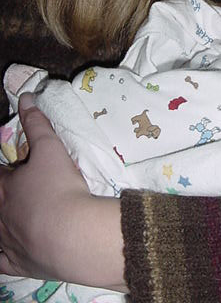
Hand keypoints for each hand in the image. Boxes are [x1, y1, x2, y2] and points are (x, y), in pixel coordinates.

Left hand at [0, 93, 126, 291]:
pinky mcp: (18, 264)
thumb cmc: (59, 188)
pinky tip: (7, 253)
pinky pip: (2, 262)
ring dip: (3, 223)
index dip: (5, 169)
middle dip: (3, 195)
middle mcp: (0, 215)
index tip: (11, 168)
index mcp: (4, 188)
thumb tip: (26, 98)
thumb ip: (37, 122)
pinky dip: (3, 256)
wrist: (72, 234)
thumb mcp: (50, 148)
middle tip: (16, 192)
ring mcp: (6, 242)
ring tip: (13, 217)